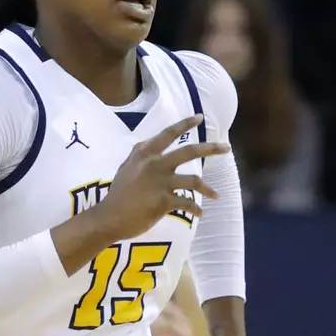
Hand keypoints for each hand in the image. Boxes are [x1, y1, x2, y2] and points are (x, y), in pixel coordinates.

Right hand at [89, 116, 228, 240]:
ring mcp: (161, 182)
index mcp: (145, 154)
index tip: (200, 117)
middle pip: (189, 152)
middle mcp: (155, 164)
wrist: (109, 217)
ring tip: (216, 195)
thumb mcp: (126, 167)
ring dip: (208, 189)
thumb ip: (139, 154)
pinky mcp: (164, 201)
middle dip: (210, 148)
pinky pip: (187, 203)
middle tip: (226, 147)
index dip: (185, 124)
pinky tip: (199, 213)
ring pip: (193, 180)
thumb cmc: (118, 194)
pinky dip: (195, 209)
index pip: (168, 134)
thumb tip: (148, 143)